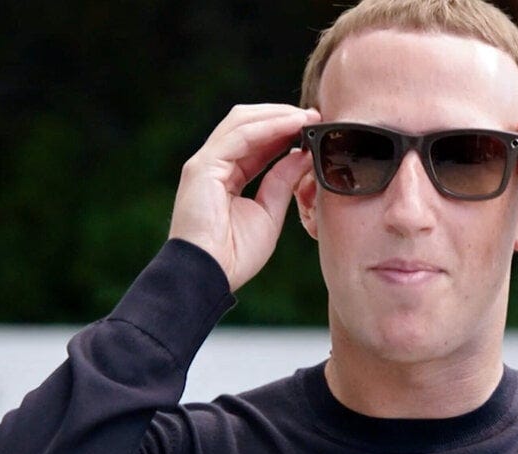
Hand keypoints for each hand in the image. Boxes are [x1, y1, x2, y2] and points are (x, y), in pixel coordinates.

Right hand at [168, 104, 320, 290]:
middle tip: (314, 115)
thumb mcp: (269, 213)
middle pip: (247, 124)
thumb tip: (301, 156)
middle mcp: (213, 164)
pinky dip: (268, 127)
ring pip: (242, 122)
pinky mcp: (203, 166)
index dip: (284, 131)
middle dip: (281, 116)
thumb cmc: (235, 254)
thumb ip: (282, 182)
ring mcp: (205, 163)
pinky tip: (292, 125)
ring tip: (307, 116)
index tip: (313, 127)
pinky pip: (239, 137)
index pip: (256, 142)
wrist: (210, 275)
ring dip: (278, 116)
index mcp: (226, 176)